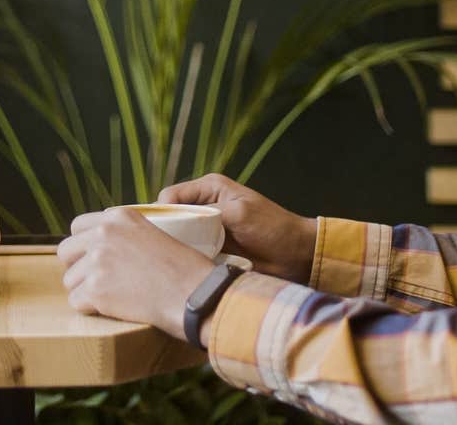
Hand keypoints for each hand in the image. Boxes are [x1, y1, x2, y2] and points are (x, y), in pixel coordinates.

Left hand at [57, 208, 214, 335]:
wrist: (194, 293)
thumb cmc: (184, 269)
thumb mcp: (153, 233)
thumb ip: (125, 235)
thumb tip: (102, 248)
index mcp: (118, 217)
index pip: (77, 226)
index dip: (83, 245)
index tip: (92, 258)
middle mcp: (103, 234)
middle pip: (65, 252)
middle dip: (77, 268)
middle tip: (96, 281)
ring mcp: (97, 261)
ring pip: (70, 281)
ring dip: (85, 292)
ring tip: (111, 298)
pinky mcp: (95, 289)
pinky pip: (76, 302)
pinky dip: (90, 310)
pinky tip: (111, 309)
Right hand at [159, 174, 316, 282]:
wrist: (296, 256)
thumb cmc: (273, 227)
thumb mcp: (239, 213)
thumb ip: (207, 214)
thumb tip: (177, 222)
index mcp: (209, 188)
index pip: (170, 196)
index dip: (162, 212)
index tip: (160, 232)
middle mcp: (204, 206)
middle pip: (170, 217)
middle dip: (166, 231)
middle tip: (162, 250)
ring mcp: (207, 230)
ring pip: (178, 236)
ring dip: (177, 248)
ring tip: (173, 261)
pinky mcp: (212, 250)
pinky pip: (190, 253)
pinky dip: (187, 259)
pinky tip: (185, 269)